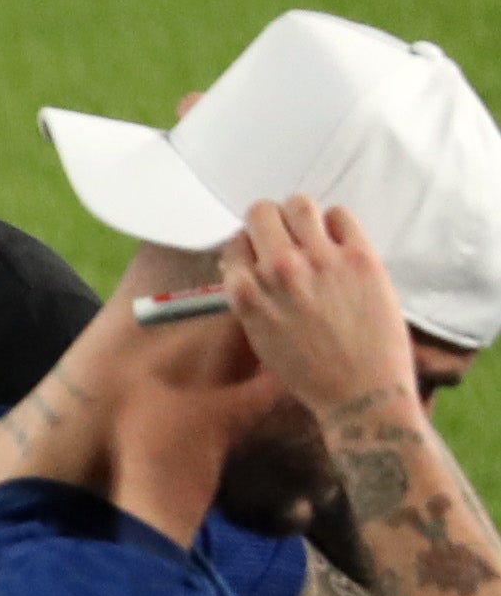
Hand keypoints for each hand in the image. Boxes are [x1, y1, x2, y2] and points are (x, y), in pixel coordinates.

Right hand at [223, 196, 418, 421]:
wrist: (360, 392)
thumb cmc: (309, 372)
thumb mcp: (261, 338)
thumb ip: (252, 299)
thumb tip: (249, 266)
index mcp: (248, 295)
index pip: (235, 243)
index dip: (249, 246)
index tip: (261, 254)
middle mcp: (279, 271)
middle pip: (261, 212)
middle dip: (270, 221)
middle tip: (285, 235)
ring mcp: (320, 261)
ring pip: (300, 204)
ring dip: (302, 215)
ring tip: (313, 233)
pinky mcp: (359, 258)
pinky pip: (341, 214)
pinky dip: (337, 223)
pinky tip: (340, 244)